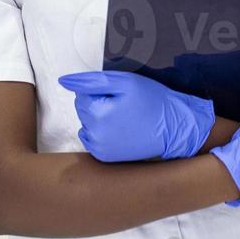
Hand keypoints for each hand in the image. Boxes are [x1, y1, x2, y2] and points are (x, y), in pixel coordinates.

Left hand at [58, 71, 213, 162]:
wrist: (175, 128)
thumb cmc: (152, 101)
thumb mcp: (125, 82)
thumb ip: (91, 81)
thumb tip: (64, 81)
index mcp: (96, 114)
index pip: (81, 94)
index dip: (102, 91)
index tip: (121, 95)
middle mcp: (93, 135)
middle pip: (83, 109)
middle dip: (99, 103)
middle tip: (125, 105)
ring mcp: (99, 149)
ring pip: (87, 123)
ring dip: (100, 117)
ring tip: (125, 117)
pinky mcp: (104, 157)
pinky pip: (92, 137)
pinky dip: (102, 131)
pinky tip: (121, 129)